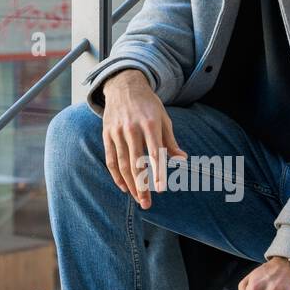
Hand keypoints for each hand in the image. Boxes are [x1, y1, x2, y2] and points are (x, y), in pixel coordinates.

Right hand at [101, 69, 187, 207]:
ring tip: (138, 199)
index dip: (158, 173)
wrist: (125, 85)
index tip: (161, 190)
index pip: (155, 153)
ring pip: (122, 164)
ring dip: (130, 184)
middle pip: (136, 163)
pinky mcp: (107, 134)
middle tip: (147, 204)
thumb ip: (171, 142)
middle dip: (142, 186)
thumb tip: (182, 160)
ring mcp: (117, 132)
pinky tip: (124, 187)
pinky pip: (110, 159)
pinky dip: (116, 175)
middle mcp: (132, 128)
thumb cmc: (149, 105)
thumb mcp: (164, 119)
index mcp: (150, 124)